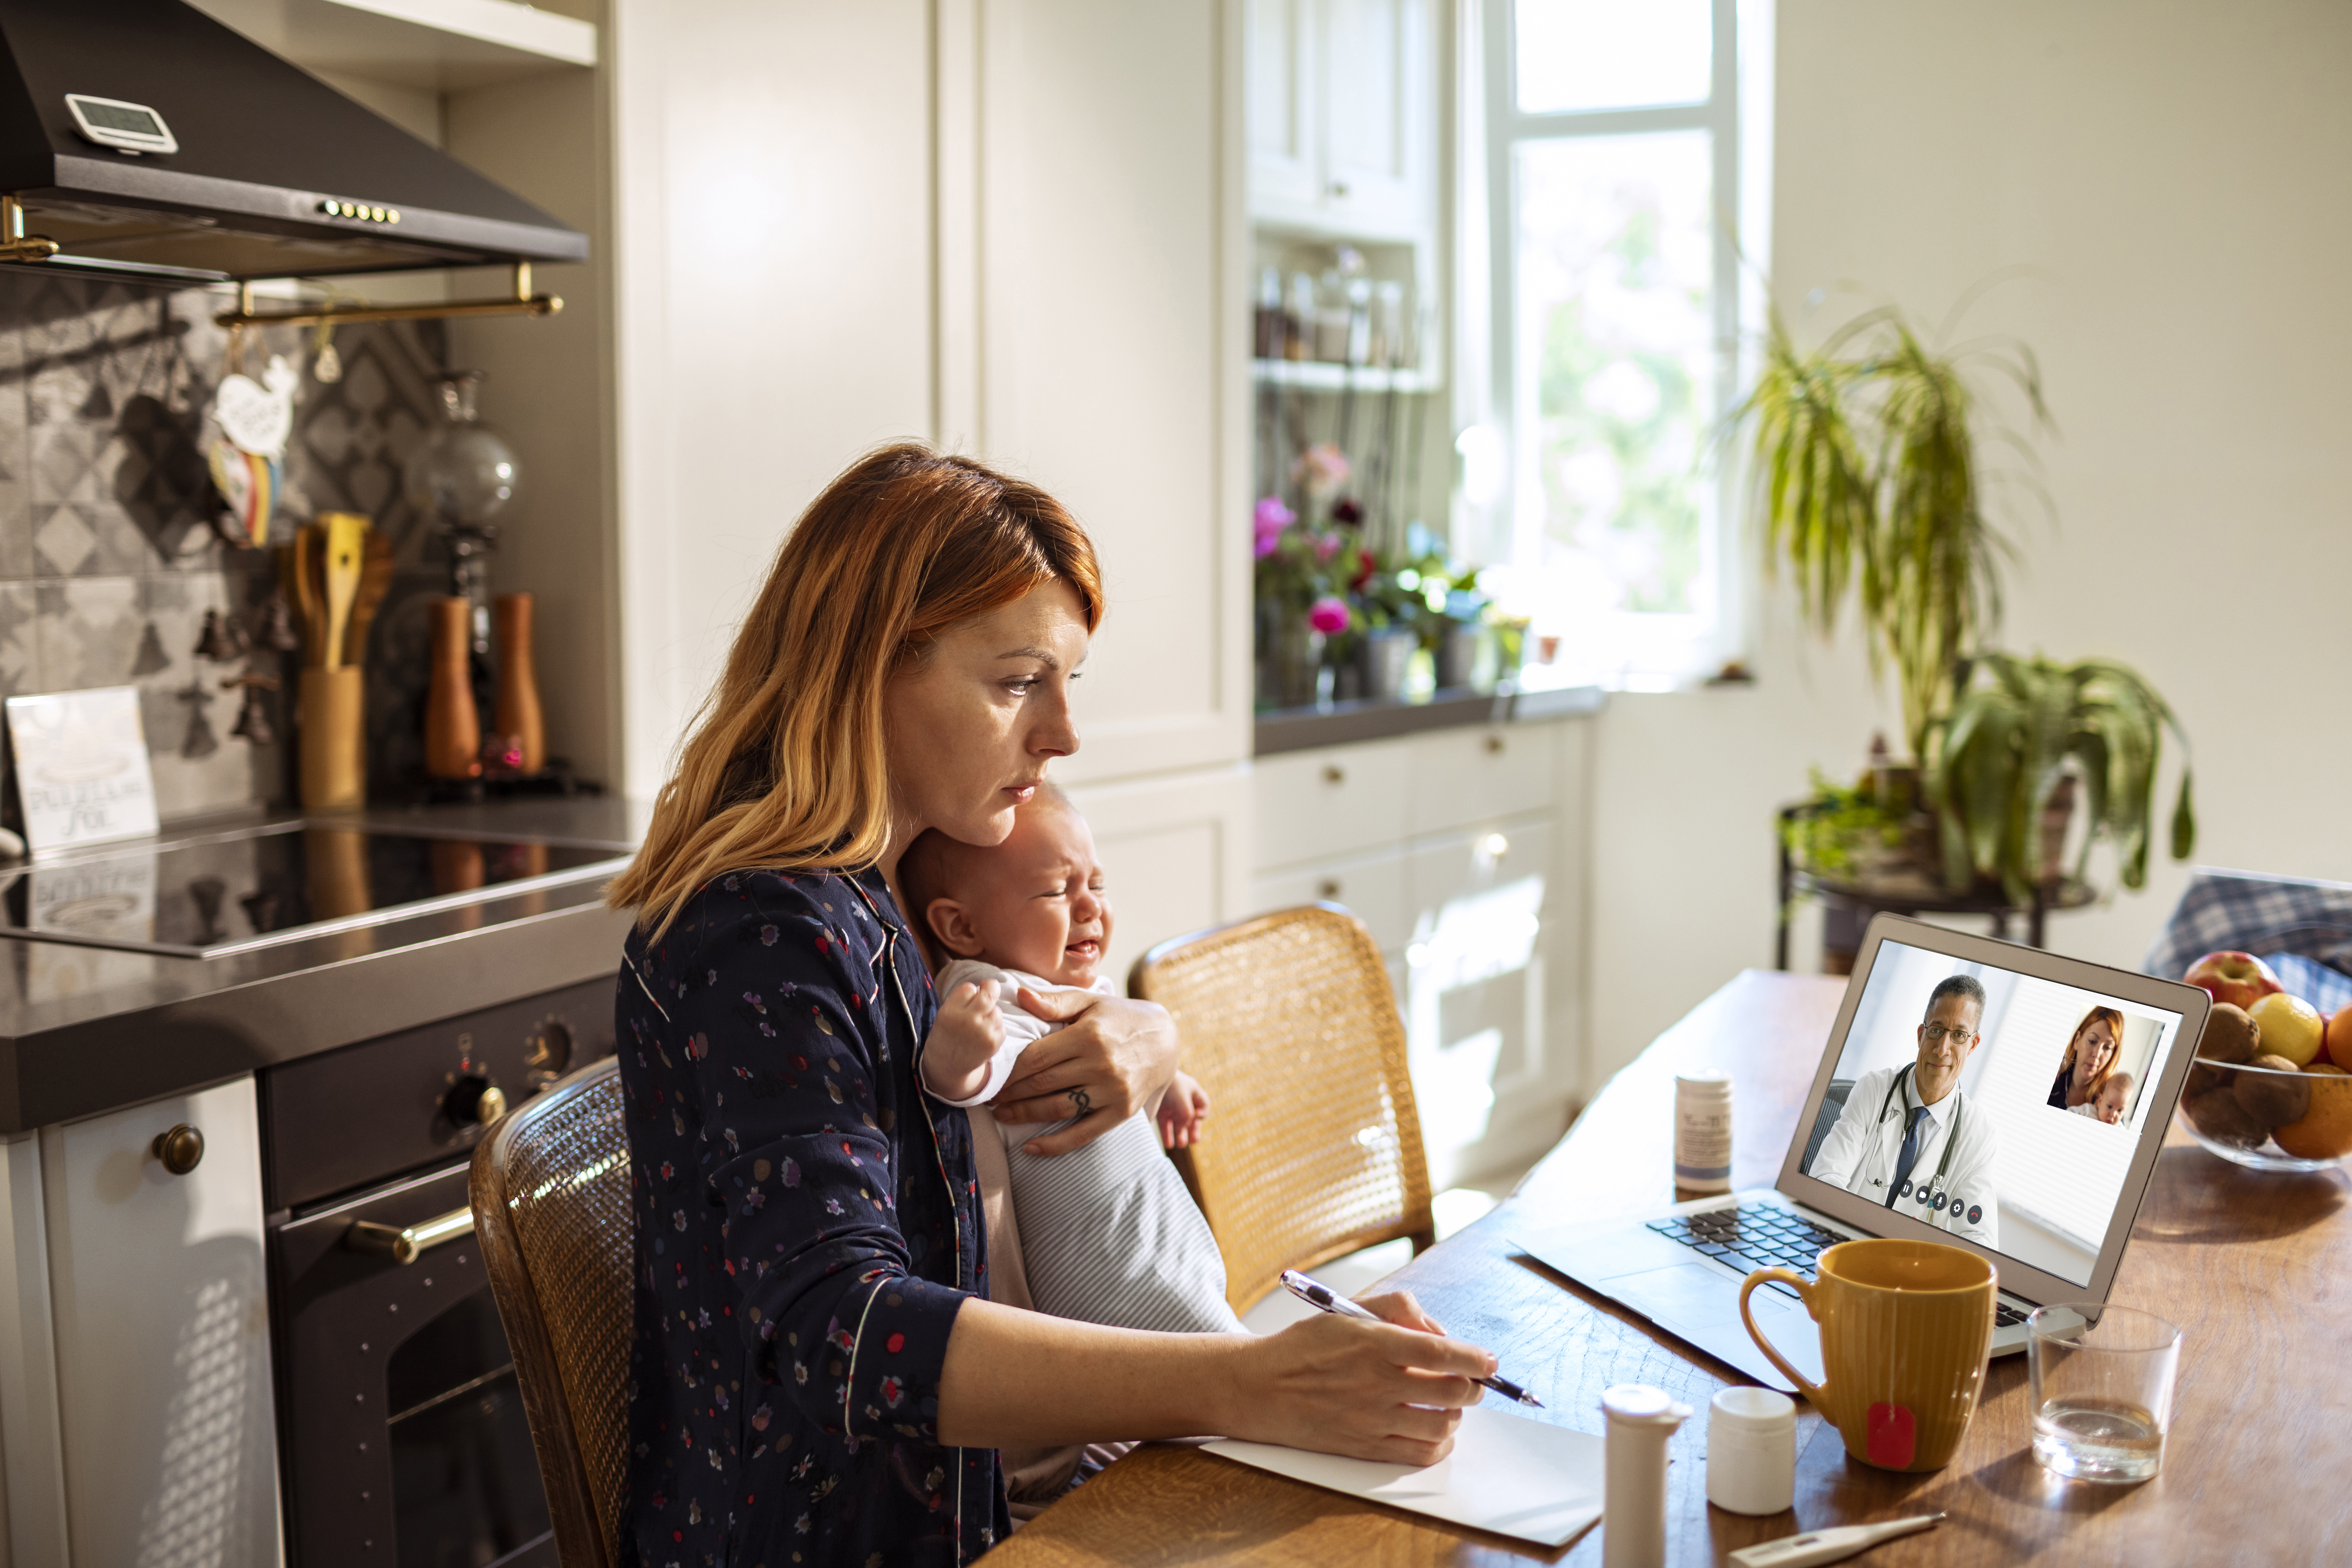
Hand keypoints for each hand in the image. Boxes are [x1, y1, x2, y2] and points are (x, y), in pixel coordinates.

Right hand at [920, 980, 1004, 1103]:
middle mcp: (966, 1021)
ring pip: (997, 1010)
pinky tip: (983, 1037)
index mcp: (950, 1012)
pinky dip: (995, 1029)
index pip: (969, 988)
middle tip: (988, 989)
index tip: (966, 1001)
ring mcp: (982, 1033)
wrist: (947, 1067)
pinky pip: (1001, 1026)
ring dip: (991, 1014)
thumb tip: (988, 984)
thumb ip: (963, 998)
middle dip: (991, 988)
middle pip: (989, 994)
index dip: (970, 992)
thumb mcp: (945, 1013)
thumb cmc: (948, 1035)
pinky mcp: (993, 1043)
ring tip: (979, 1026)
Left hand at [992, 990, 1178, 1155]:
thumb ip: (1054, 1002)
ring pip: (1057, 1108)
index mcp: (1088, 1035)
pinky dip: (1055, 1144)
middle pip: (1042, 1084)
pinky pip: (1083, 1134)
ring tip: (1003, 1116)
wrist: (1166, 1040)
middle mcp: (1100, 1064)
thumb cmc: (1120, 1017)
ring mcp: (1112, 1091)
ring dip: (1024, 1115)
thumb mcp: (1090, 1002)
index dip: (1009, 1071)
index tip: (991, 1077)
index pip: (1036, 1058)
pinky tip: (1030, 1147)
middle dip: (1010, 1094)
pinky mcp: (1122, 1112)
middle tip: (990, 1099)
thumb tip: (1018, 994)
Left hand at [1157, 1070, 1210, 1148]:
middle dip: (1192, 1129)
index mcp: (1192, 1091)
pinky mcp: (1159, 1110)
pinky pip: (1165, 1124)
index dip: (1202, 1113)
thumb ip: (1187, 1114)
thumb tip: (1185, 1127)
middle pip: (1191, 1116)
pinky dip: (1167, 1134)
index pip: (1203, 1105)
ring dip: (1180, 1134)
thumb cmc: (1169, 1083)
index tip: (1196, 1116)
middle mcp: (1182, 1098)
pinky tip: (1168, 1145)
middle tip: (1194, 1141)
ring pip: (1178, 1122)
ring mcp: (1170, 1104)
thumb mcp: (1182, 1098)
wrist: (1149, 1074)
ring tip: (1181, 1145)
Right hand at [1223, 1290, 1489, 1465]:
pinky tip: (1435, 1431)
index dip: (1475, 1358)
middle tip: (1471, 1380)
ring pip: (1443, 1425)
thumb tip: (1439, 1331)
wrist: (1260, 1388)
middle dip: (1472, 1386)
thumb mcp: (1349, 1309)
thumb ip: (1399, 1308)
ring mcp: (1373, 1419)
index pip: (1442, 1352)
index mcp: (1375, 1343)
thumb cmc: (1306, 1346)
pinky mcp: (1367, 1447)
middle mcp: (1378, 1383)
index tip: (1489, 1361)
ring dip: (1456, 1414)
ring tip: (1448, 1404)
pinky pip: (1420, 1454)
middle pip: (1453, 1392)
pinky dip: (1439, 1444)